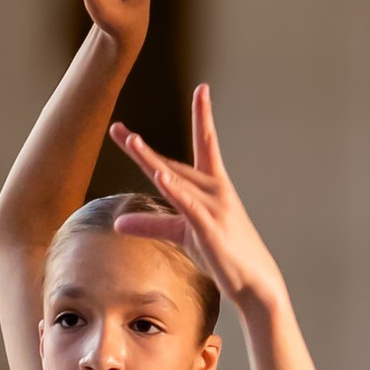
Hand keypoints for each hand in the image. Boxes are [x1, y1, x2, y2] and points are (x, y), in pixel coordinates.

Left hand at [108, 84, 284, 310]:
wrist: (253, 282)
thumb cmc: (221, 253)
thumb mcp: (181, 234)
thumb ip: (151, 224)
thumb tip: (118, 223)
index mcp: (211, 186)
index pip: (204, 144)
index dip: (203, 116)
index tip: (202, 88)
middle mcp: (213, 190)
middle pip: (172, 163)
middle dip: (141, 148)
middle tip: (116, 128)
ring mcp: (213, 208)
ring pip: (175, 179)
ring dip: (151, 160)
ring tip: (131, 140)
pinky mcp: (210, 228)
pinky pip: (188, 205)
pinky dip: (174, 189)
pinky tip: (160, 175)